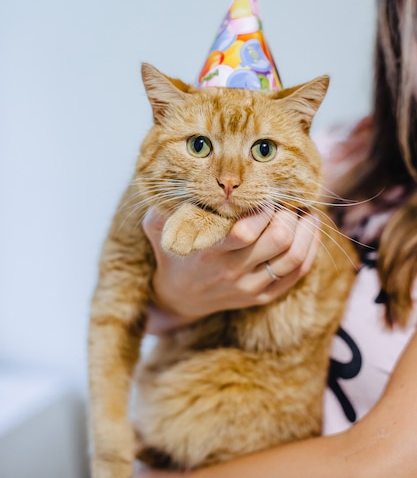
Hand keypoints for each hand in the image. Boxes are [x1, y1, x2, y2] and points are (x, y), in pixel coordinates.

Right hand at [143, 208, 319, 332]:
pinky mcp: (263, 296)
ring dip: (306, 229)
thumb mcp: (158, 228)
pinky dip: (309, 248)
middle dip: (288, 214)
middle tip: (288, 199)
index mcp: (209, 253)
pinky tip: (308, 229)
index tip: (263, 194)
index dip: (262, 209)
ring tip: (305, 210)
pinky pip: (298, 273)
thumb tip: (177, 179)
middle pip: (279, 241)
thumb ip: (163, 206)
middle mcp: (233, 273)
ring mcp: (251, 287)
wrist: (180, 298)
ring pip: (295, 257)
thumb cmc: (173, 253)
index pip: (246, 233)